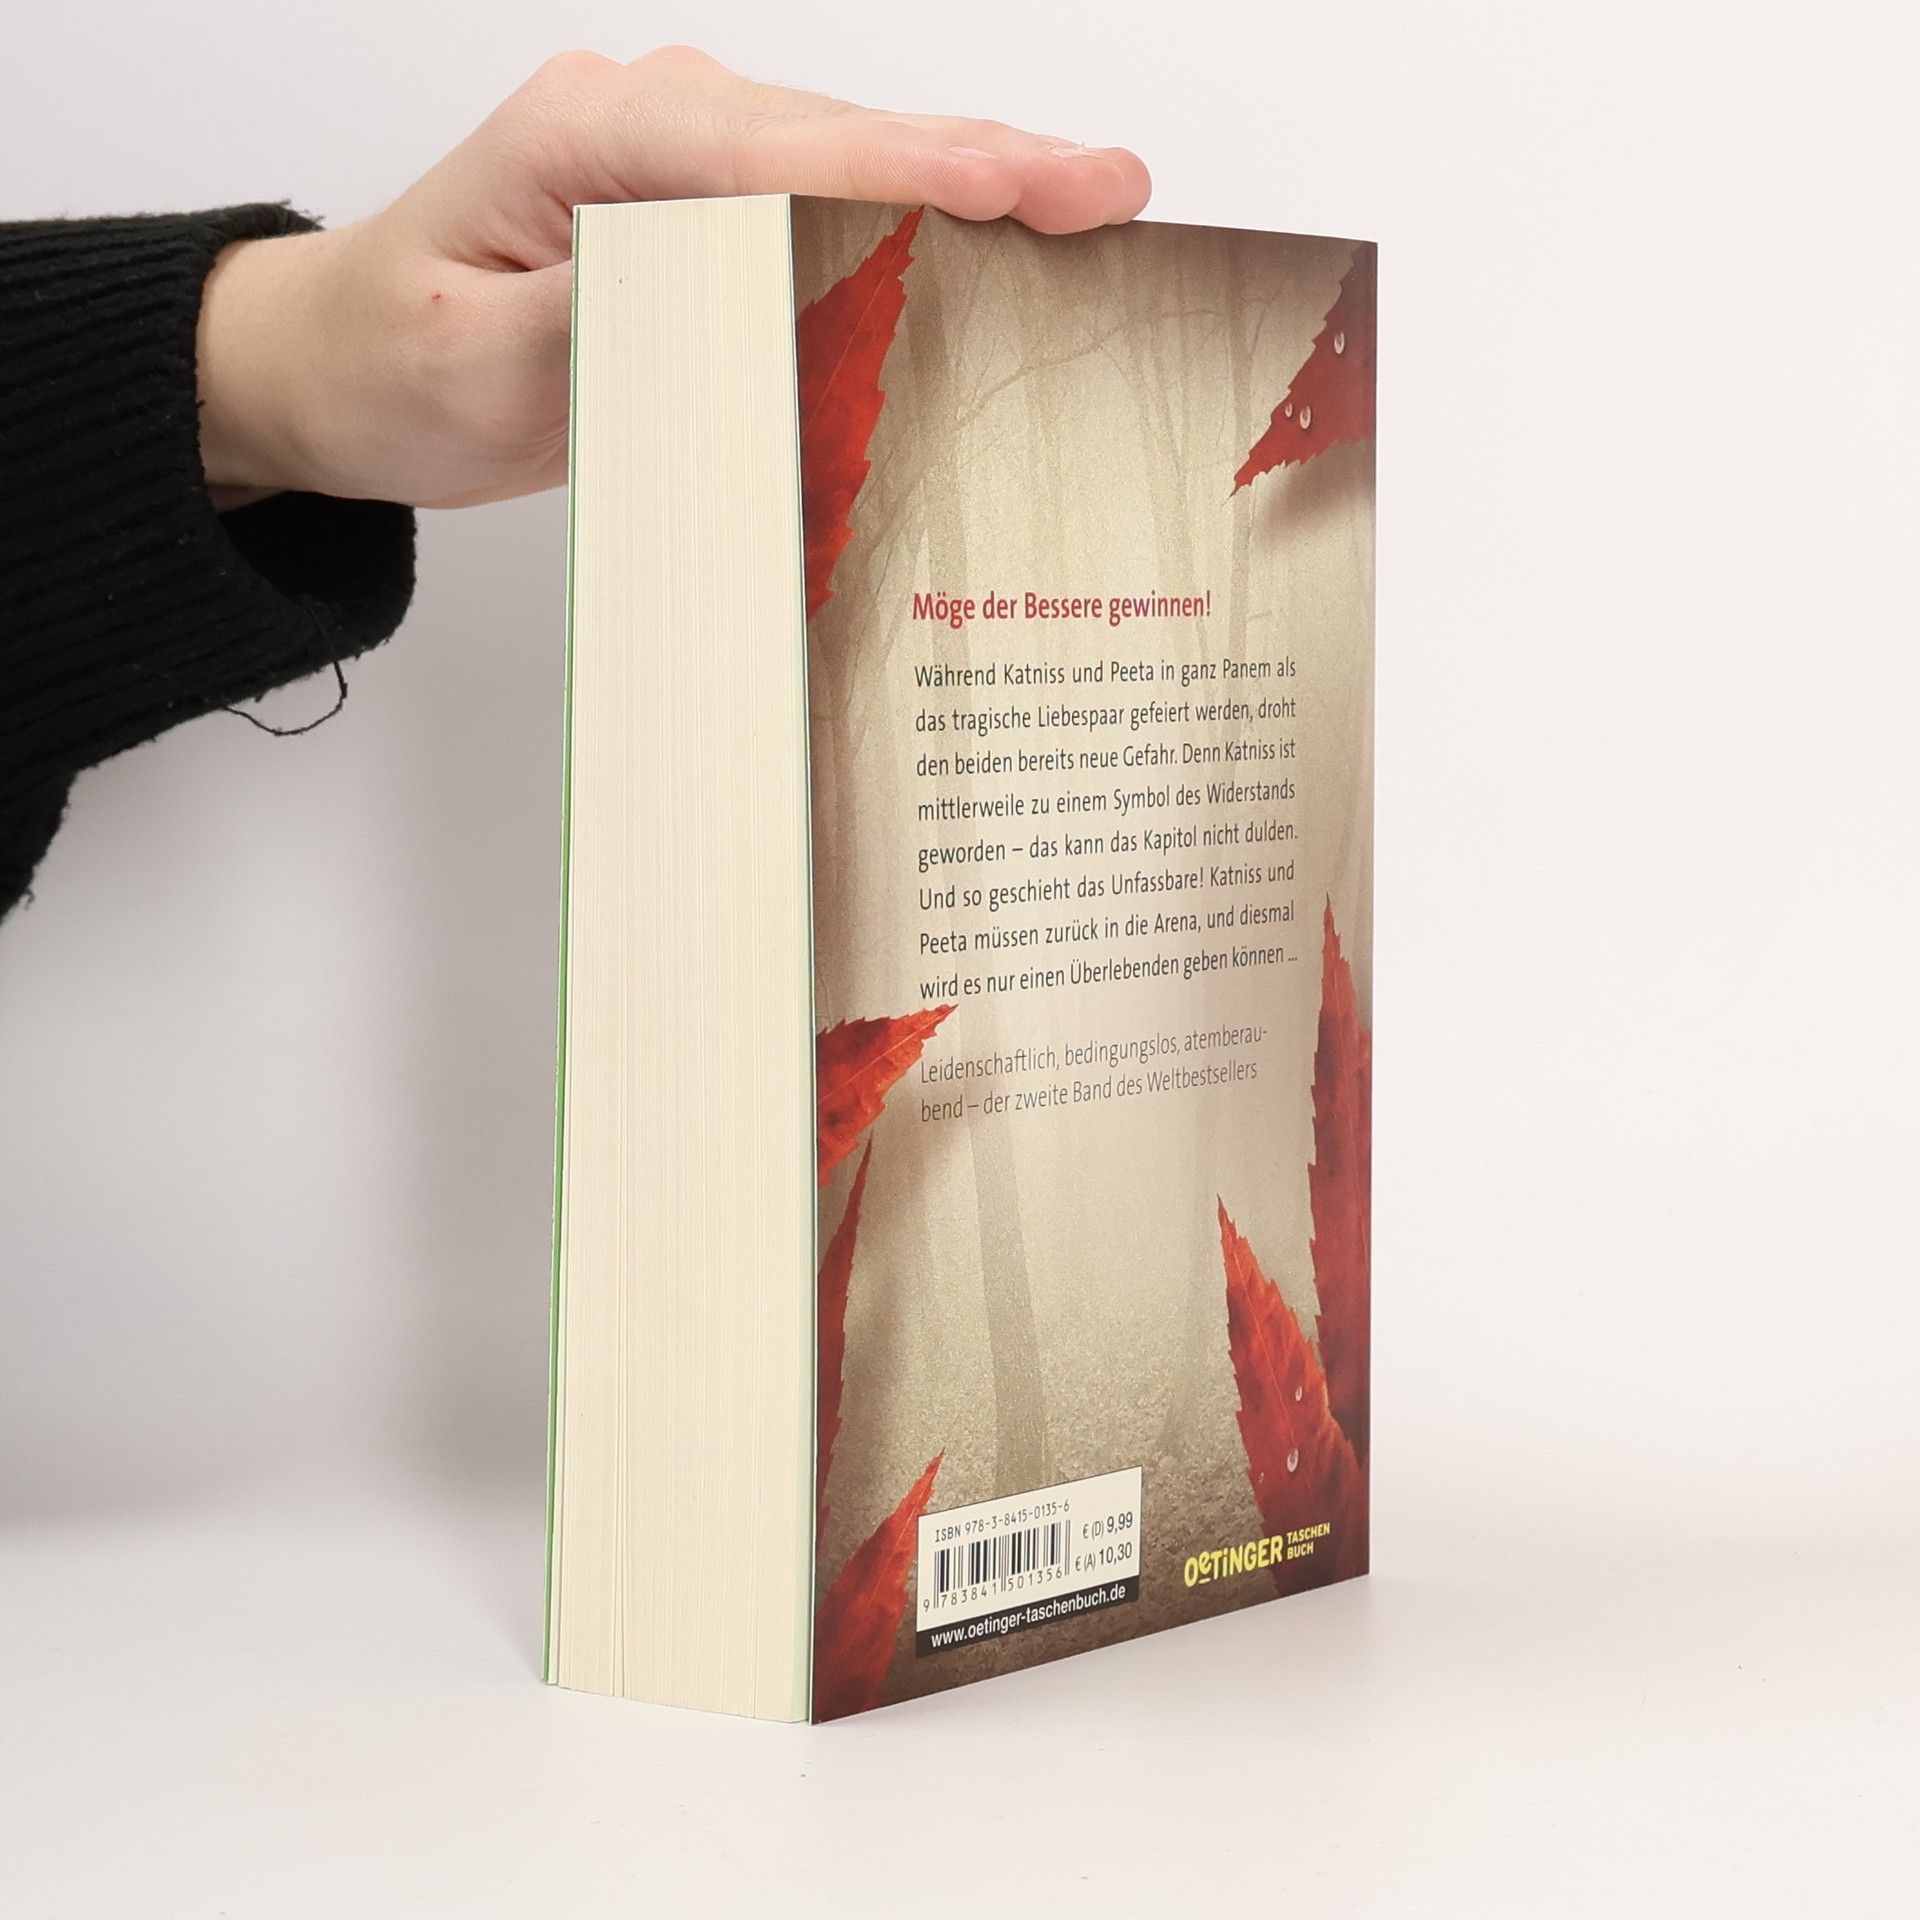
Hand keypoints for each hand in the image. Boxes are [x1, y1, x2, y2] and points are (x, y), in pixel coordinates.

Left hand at [196, 46, 1151, 509]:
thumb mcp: (474, 362)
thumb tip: (737, 290)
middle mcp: (650, 125)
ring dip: (971, 194)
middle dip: (987, 167)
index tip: (1037, 184)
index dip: (923, 164)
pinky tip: (996, 252)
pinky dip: (917, 232)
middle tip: (1114, 198)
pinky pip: (828, 214)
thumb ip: (604, 316)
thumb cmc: (394, 360)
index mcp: (590, 135)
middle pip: (847, 138)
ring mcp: (685, 168)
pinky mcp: (705, 223)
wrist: (342, 368)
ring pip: (853, 166)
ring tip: (1090, 216)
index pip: (785, 147)